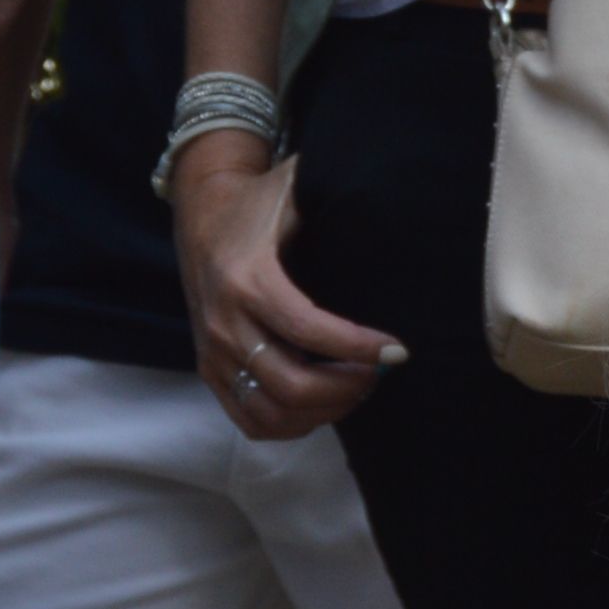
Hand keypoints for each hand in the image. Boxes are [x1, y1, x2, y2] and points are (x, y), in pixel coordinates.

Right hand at [175, 135, 395, 437]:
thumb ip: (341, 193)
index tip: (398, 349)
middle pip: (290, 384)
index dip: (359, 347)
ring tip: (358, 385)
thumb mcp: (297, 185)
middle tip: (380, 370)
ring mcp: (213, 352)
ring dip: (324, 409)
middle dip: (347, 386)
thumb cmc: (262, 201)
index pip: (308, 331)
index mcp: (246, 278)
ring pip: (271, 412)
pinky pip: (250, 420)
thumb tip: (405, 207)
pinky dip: (293, 423)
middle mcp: (224, 322)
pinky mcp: (209, 371)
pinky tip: (325, 402)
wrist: (202, 212)